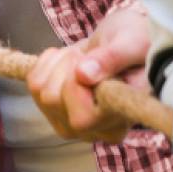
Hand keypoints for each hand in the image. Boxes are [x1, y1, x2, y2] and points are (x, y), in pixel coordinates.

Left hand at [28, 3, 150, 142]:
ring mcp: (74, 123)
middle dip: (66, 66)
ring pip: (41, 92)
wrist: (127, 41)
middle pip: (54, 100)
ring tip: (82, 57)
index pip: (82, 118)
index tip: (89, 62)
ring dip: (57, 63)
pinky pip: (34, 84)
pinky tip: (68, 60)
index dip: (76, 86)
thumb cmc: (138, 42)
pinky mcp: (57, 111)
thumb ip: (112, 59)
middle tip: (89, 55)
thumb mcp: (132, 42)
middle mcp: (97, 130)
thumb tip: (83, 75)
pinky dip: (46, 63)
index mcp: (121, 119)